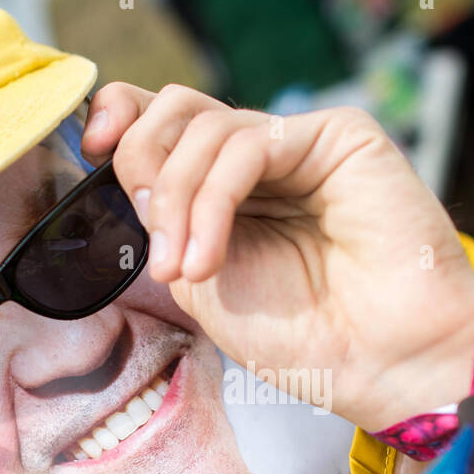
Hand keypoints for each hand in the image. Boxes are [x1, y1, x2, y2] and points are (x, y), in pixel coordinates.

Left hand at [80, 83, 473, 432]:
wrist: (382, 364)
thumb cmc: (302, 336)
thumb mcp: (200, 276)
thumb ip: (163, 214)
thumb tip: (120, 154)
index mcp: (234, 189)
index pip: (166, 122)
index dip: (121, 119)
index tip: (90, 152)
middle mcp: (266, 159)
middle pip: (175, 109)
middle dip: (143, 166)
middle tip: (158, 244)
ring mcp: (304, 143)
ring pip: (205, 126)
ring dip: (177, 201)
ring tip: (188, 270)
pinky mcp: (341, 136)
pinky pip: (248, 144)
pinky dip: (212, 201)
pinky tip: (210, 258)